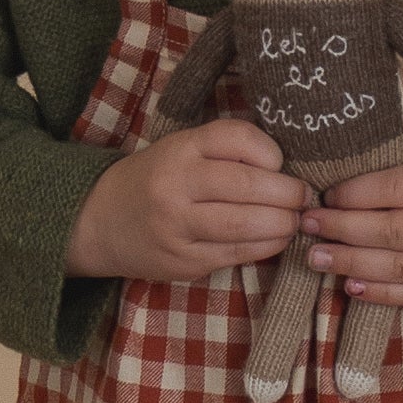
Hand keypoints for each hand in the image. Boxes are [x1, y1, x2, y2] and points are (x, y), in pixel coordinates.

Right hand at [66, 118, 307, 282]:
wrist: (99, 222)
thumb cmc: (153, 180)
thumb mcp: (179, 150)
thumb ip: (224, 151)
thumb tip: (286, 165)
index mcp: (177, 150)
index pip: (236, 139)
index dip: (270, 151)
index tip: (280, 162)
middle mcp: (175, 186)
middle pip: (247, 185)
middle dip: (288, 193)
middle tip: (304, 196)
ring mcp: (178, 228)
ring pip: (245, 226)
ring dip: (283, 224)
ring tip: (295, 219)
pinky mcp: (184, 262)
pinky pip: (237, 254)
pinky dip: (266, 246)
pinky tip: (275, 238)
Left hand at [303, 149, 402, 308]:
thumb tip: (357, 181)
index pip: (396, 190)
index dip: (355, 194)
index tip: (325, 192)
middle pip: (389, 233)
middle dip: (341, 230)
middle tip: (306, 225)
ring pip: (398, 268)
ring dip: (350, 265)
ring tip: (315, 258)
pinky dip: (382, 293)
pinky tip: (352, 287)